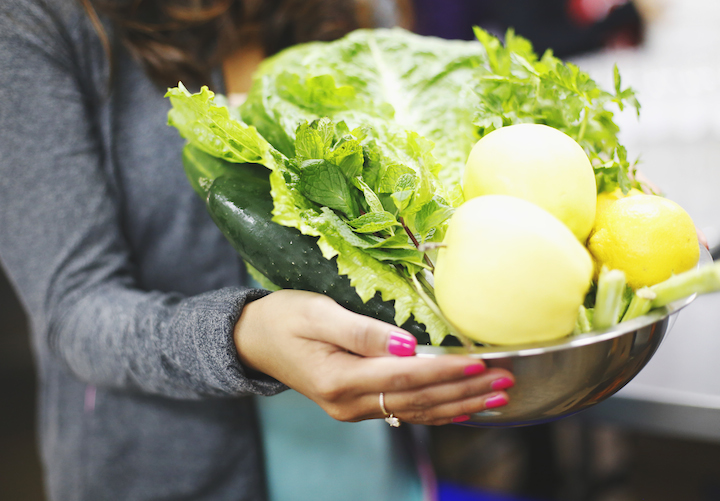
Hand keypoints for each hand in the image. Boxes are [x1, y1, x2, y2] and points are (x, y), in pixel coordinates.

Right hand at [234, 290, 513, 425]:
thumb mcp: (317, 313)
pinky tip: (462, 409)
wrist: (254, 340)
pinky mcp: (356, 406)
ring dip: (459, 404)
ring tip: (497, 398)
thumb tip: (408, 346)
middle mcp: (349, 403)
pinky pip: (404, 411)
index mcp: (339, 379)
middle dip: (465, 392)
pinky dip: (437, 411)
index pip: (406, 377)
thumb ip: (361, 331)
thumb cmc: (284, 318)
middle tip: (506, 383)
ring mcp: (353, 409)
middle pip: (418, 400)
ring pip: (416, 411)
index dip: (446, 371)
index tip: (482, 363)